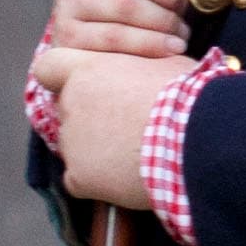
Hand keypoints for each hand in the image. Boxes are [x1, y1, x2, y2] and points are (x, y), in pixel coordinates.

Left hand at [33, 41, 219, 207]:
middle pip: (68, 110)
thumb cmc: (187, 96)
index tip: (82, 87)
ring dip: (97, 151)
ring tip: (136, 153)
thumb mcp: (163, 63)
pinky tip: (126, 178)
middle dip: (91, 118)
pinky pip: (79, 181)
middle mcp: (70, 103)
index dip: (61, 77)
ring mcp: (71, 142)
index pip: (49, 67)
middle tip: (127, 127)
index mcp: (87, 70)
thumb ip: (137, 65)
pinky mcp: (79, 177)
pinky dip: (97, 182)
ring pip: (75, 147)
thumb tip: (145, 67)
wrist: (196, 138)